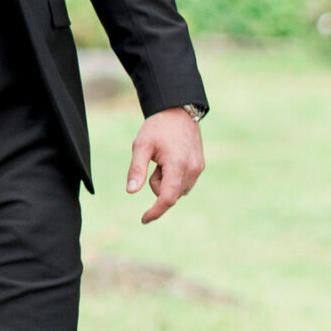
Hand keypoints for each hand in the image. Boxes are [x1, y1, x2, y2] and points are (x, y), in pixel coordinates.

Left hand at [125, 109, 204, 224]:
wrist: (178, 111)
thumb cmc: (157, 127)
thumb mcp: (141, 146)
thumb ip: (136, 169)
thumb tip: (131, 191)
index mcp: (178, 165)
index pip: (167, 197)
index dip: (155, 211)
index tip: (144, 219)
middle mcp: (192, 169)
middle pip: (170, 193)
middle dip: (157, 184)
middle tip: (154, 162)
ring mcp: (198, 168)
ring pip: (177, 190)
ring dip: (166, 181)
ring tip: (163, 159)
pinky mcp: (200, 166)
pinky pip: (184, 183)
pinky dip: (174, 177)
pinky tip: (171, 159)